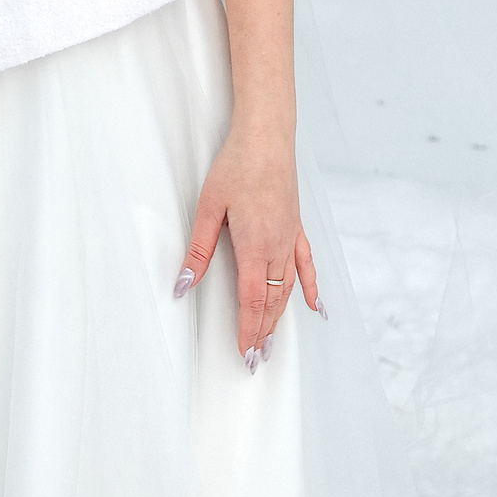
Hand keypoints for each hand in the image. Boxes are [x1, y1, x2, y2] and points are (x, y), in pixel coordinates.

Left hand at [175, 130, 325, 371]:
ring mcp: (290, 238)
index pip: (252, 300)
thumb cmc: (237, 166)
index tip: (245, 353)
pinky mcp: (296, 226)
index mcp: (255, 246)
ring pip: (288, 288)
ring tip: (273, 343)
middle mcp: (277, 247)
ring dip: (280, 318)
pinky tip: (315, 306)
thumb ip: (197, 251)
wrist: (267, 136)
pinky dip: (311, 289)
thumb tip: (182, 285)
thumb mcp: (208, 208)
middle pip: (272, 301)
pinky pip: (306, 264)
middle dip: (263, 332)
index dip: (247, 330)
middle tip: (255, 360)